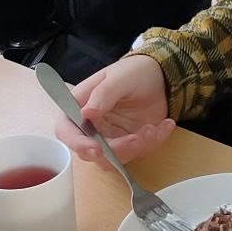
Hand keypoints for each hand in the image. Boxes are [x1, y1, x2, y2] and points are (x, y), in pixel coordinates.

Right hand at [52, 55, 173, 163]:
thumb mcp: (120, 77)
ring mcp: (110, 137)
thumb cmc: (135, 71)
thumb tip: (85, 113)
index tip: (96, 149)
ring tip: (155, 127)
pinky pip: (137, 153)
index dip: (77, 143)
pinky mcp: (128, 144)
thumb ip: (104, 93)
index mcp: (80, 105)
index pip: (66, 130)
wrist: (161, 77)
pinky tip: (165, 125)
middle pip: (91, 152)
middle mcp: (91, 126)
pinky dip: (153, 142)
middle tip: (140, 137)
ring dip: (138, 147)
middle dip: (118, 149)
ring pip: (115, 158)